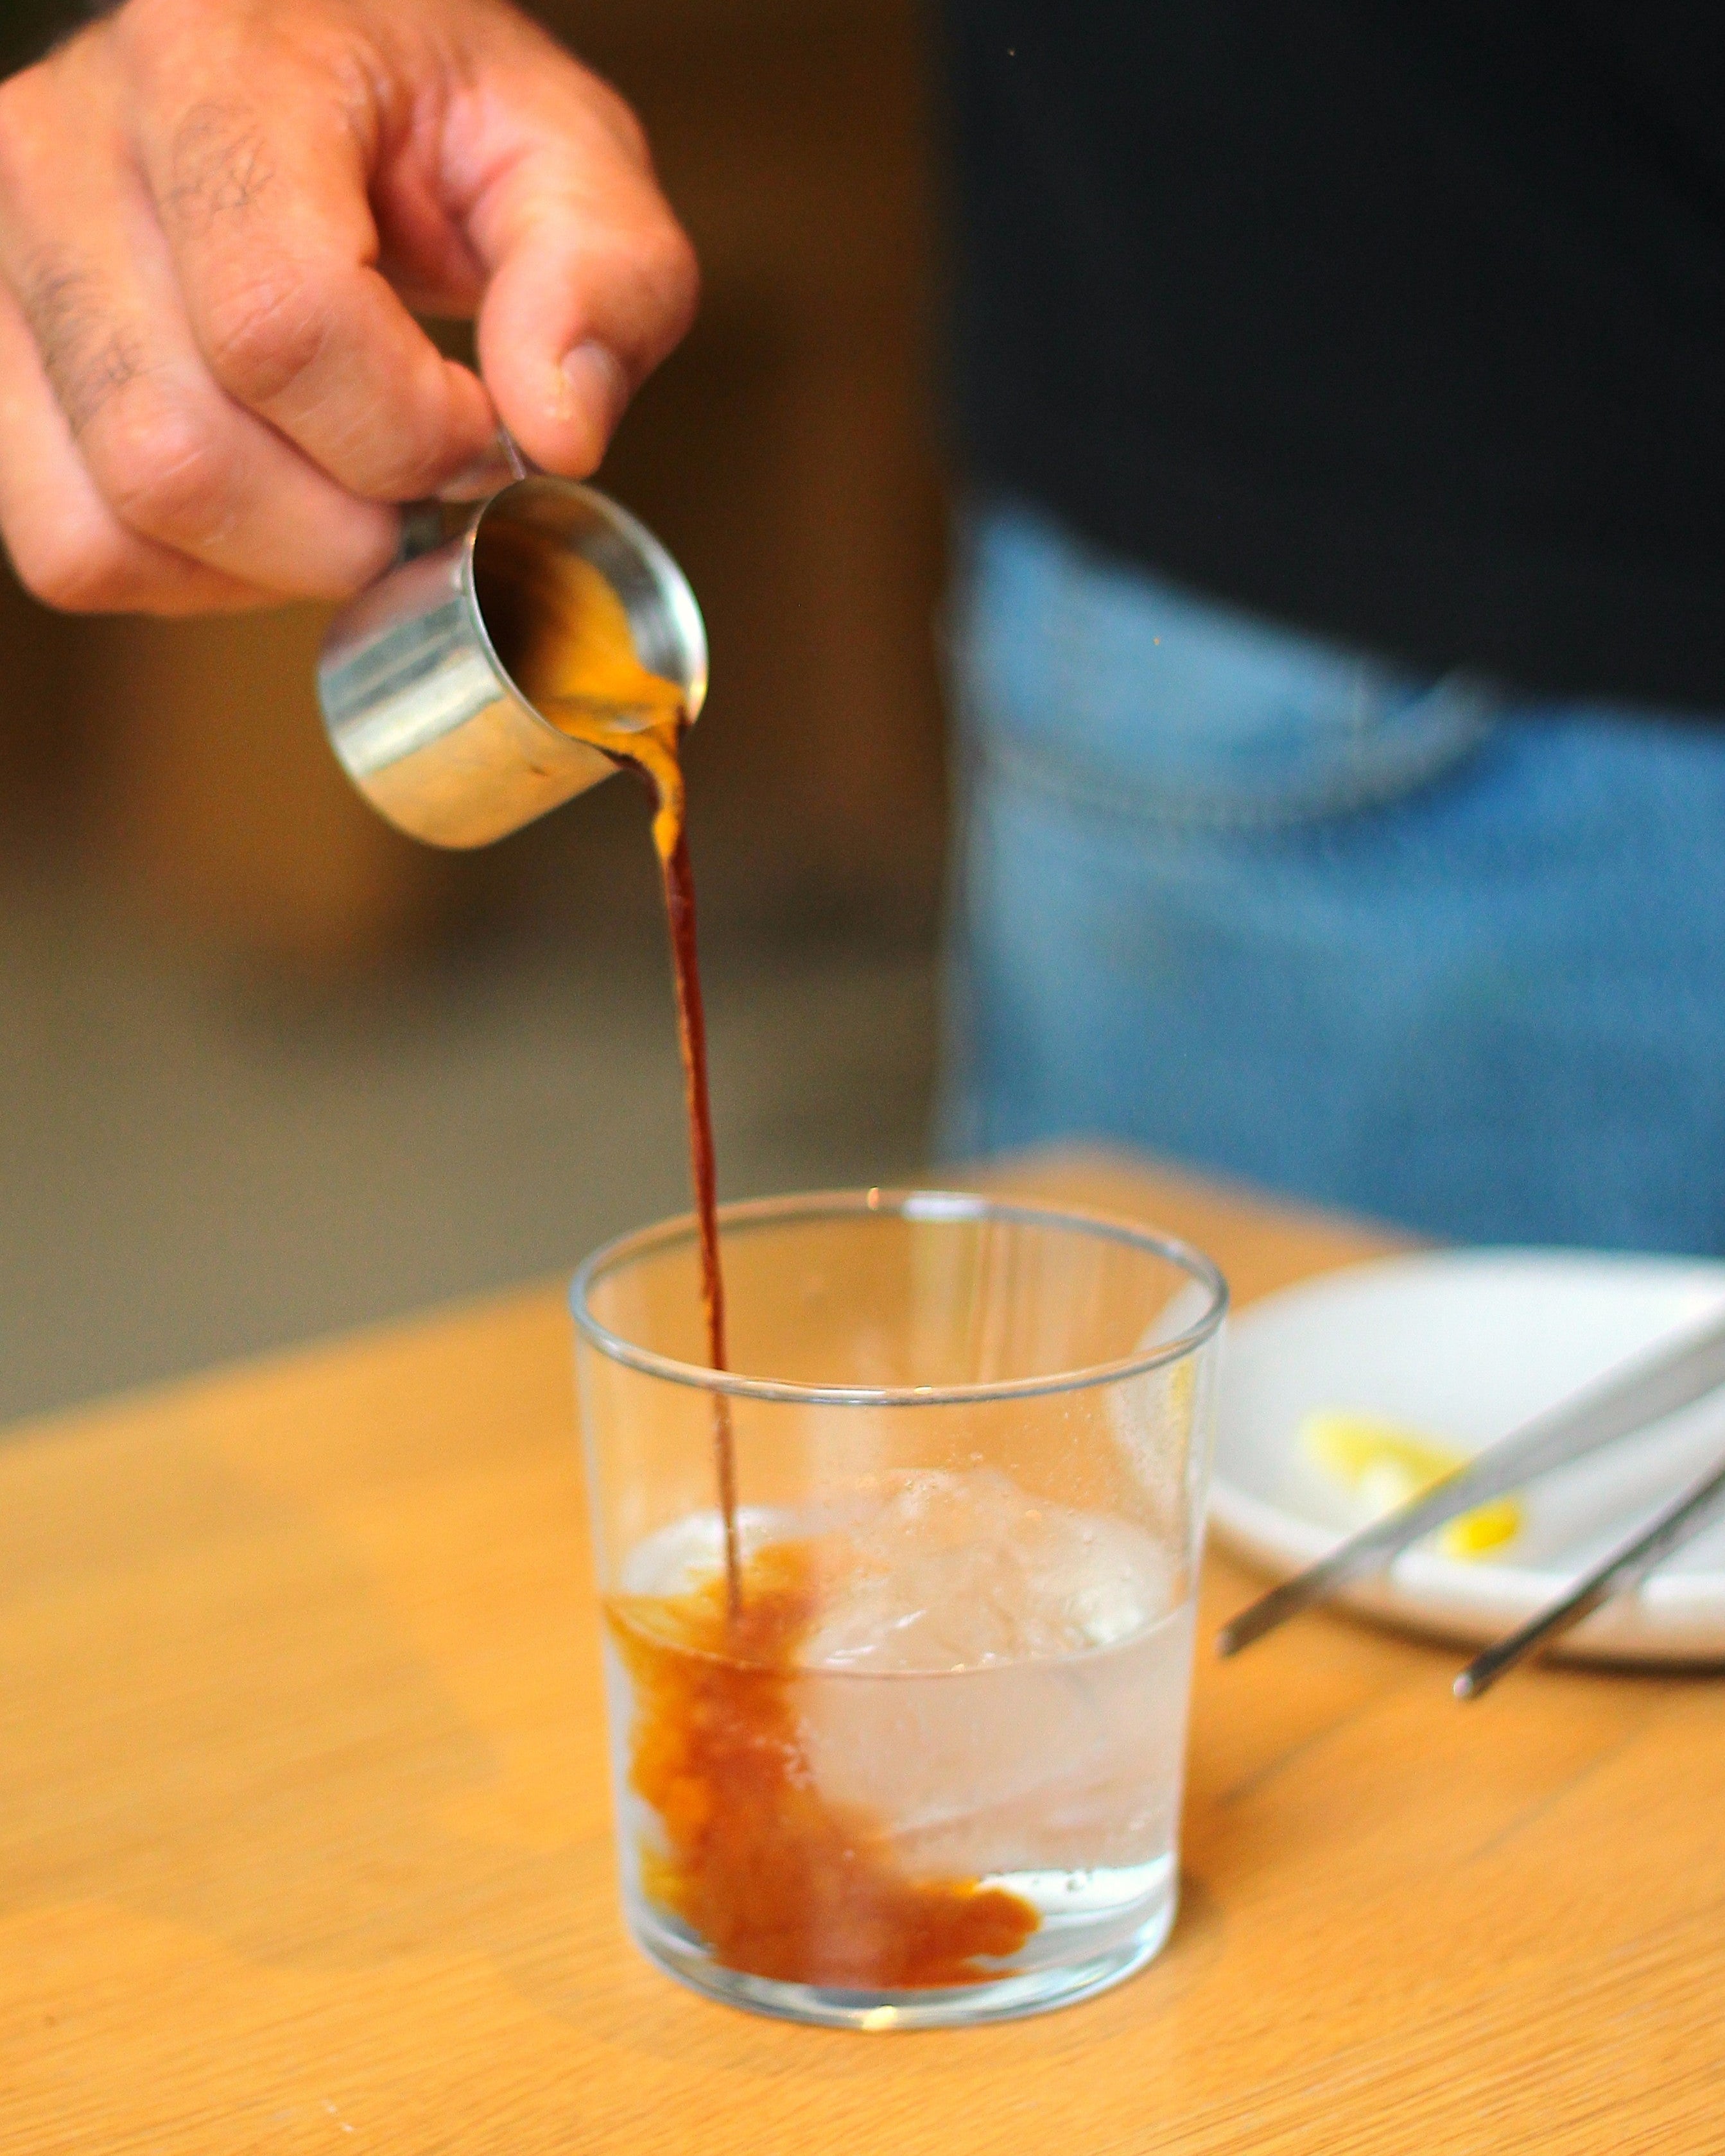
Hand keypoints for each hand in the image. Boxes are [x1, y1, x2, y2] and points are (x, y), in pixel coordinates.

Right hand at [0, 0, 697, 611]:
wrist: (320, 77)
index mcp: (217, 68)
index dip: (404, 431)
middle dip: (347, 522)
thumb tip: (556, 430)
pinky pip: (79, 549)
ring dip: (277, 557)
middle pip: (183, 450)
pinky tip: (272, 502)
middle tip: (425, 476)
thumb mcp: (566, 159)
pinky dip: (195, 573)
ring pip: (125, 515)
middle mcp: (67, 148)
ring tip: (353, 485)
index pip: (278, 322)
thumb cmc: (435, 122)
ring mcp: (9, 258)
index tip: (480, 426)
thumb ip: (603, 277)